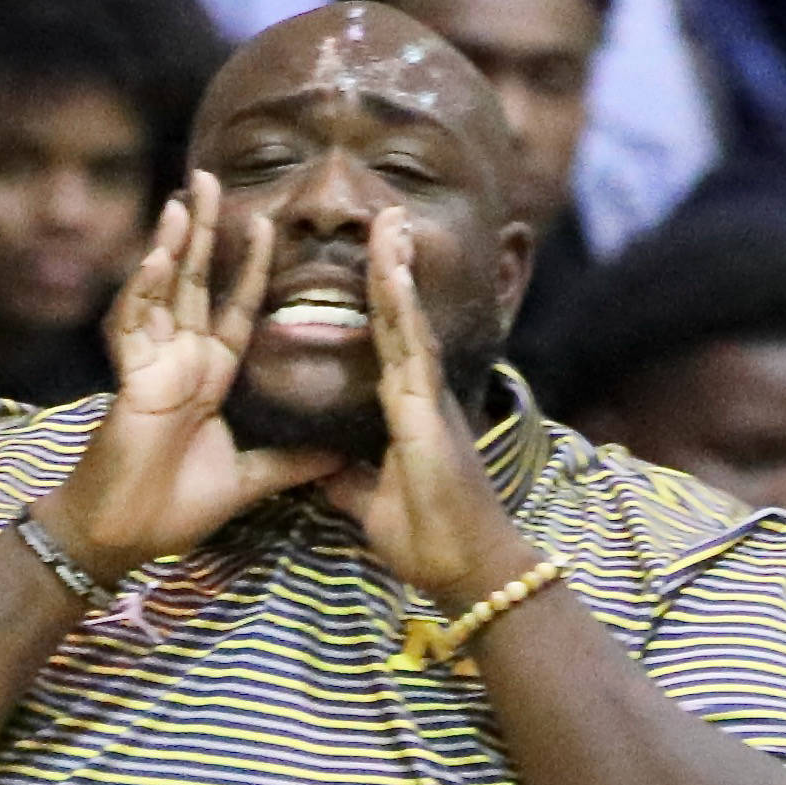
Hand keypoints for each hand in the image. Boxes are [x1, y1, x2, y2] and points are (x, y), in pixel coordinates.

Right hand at [47, 176, 338, 577]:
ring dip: (172, 246)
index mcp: (208, 377)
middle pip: (195, 282)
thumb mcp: (248, 480)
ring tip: (184, 201)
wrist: (124, 537)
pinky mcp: (129, 379)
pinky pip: (133, 325)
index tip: (266, 225)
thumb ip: (290, 462)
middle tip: (211, 179)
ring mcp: (152, 366)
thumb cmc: (172, 508)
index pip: (233, 308)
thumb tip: (340, 455)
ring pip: (162, 292)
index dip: (249, 268)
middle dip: (203, 232)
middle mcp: (180, 361)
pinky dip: (144, 291)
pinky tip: (158, 258)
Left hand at [314, 211, 533, 608]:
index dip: (378, 300)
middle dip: (391, 265)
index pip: (385, 342)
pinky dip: (398, 301)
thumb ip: (347, 480)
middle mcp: (420, 393)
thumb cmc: (429, 541)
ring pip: (405, 317)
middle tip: (386, 216)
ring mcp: (425, 395)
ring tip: (389, 219)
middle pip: (399, 316)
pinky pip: (407, 343)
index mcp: (407, 410)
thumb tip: (318, 470)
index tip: (374, 259)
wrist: (467, 569)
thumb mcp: (369, 504)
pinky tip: (389, 265)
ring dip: (395, 267)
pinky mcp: (426, 407)